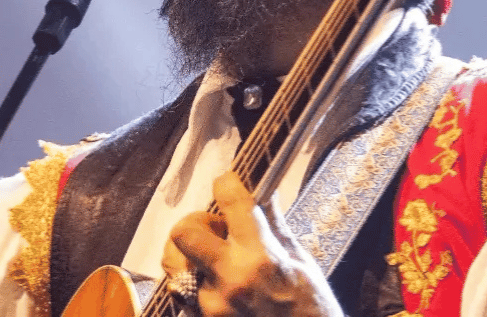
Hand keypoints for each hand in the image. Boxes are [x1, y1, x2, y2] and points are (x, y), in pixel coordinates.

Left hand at [163, 173, 343, 316]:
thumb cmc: (312, 309)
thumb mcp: (301, 262)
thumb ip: (274, 225)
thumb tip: (265, 191)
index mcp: (262, 257)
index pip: (231, 200)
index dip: (227, 183)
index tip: (228, 183)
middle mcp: (231, 279)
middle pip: (184, 232)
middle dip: (197, 223)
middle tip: (217, 230)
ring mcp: (212, 305)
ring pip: (174, 263)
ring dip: (189, 254)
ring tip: (213, 259)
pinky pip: (181, 292)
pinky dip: (195, 281)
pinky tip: (217, 283)